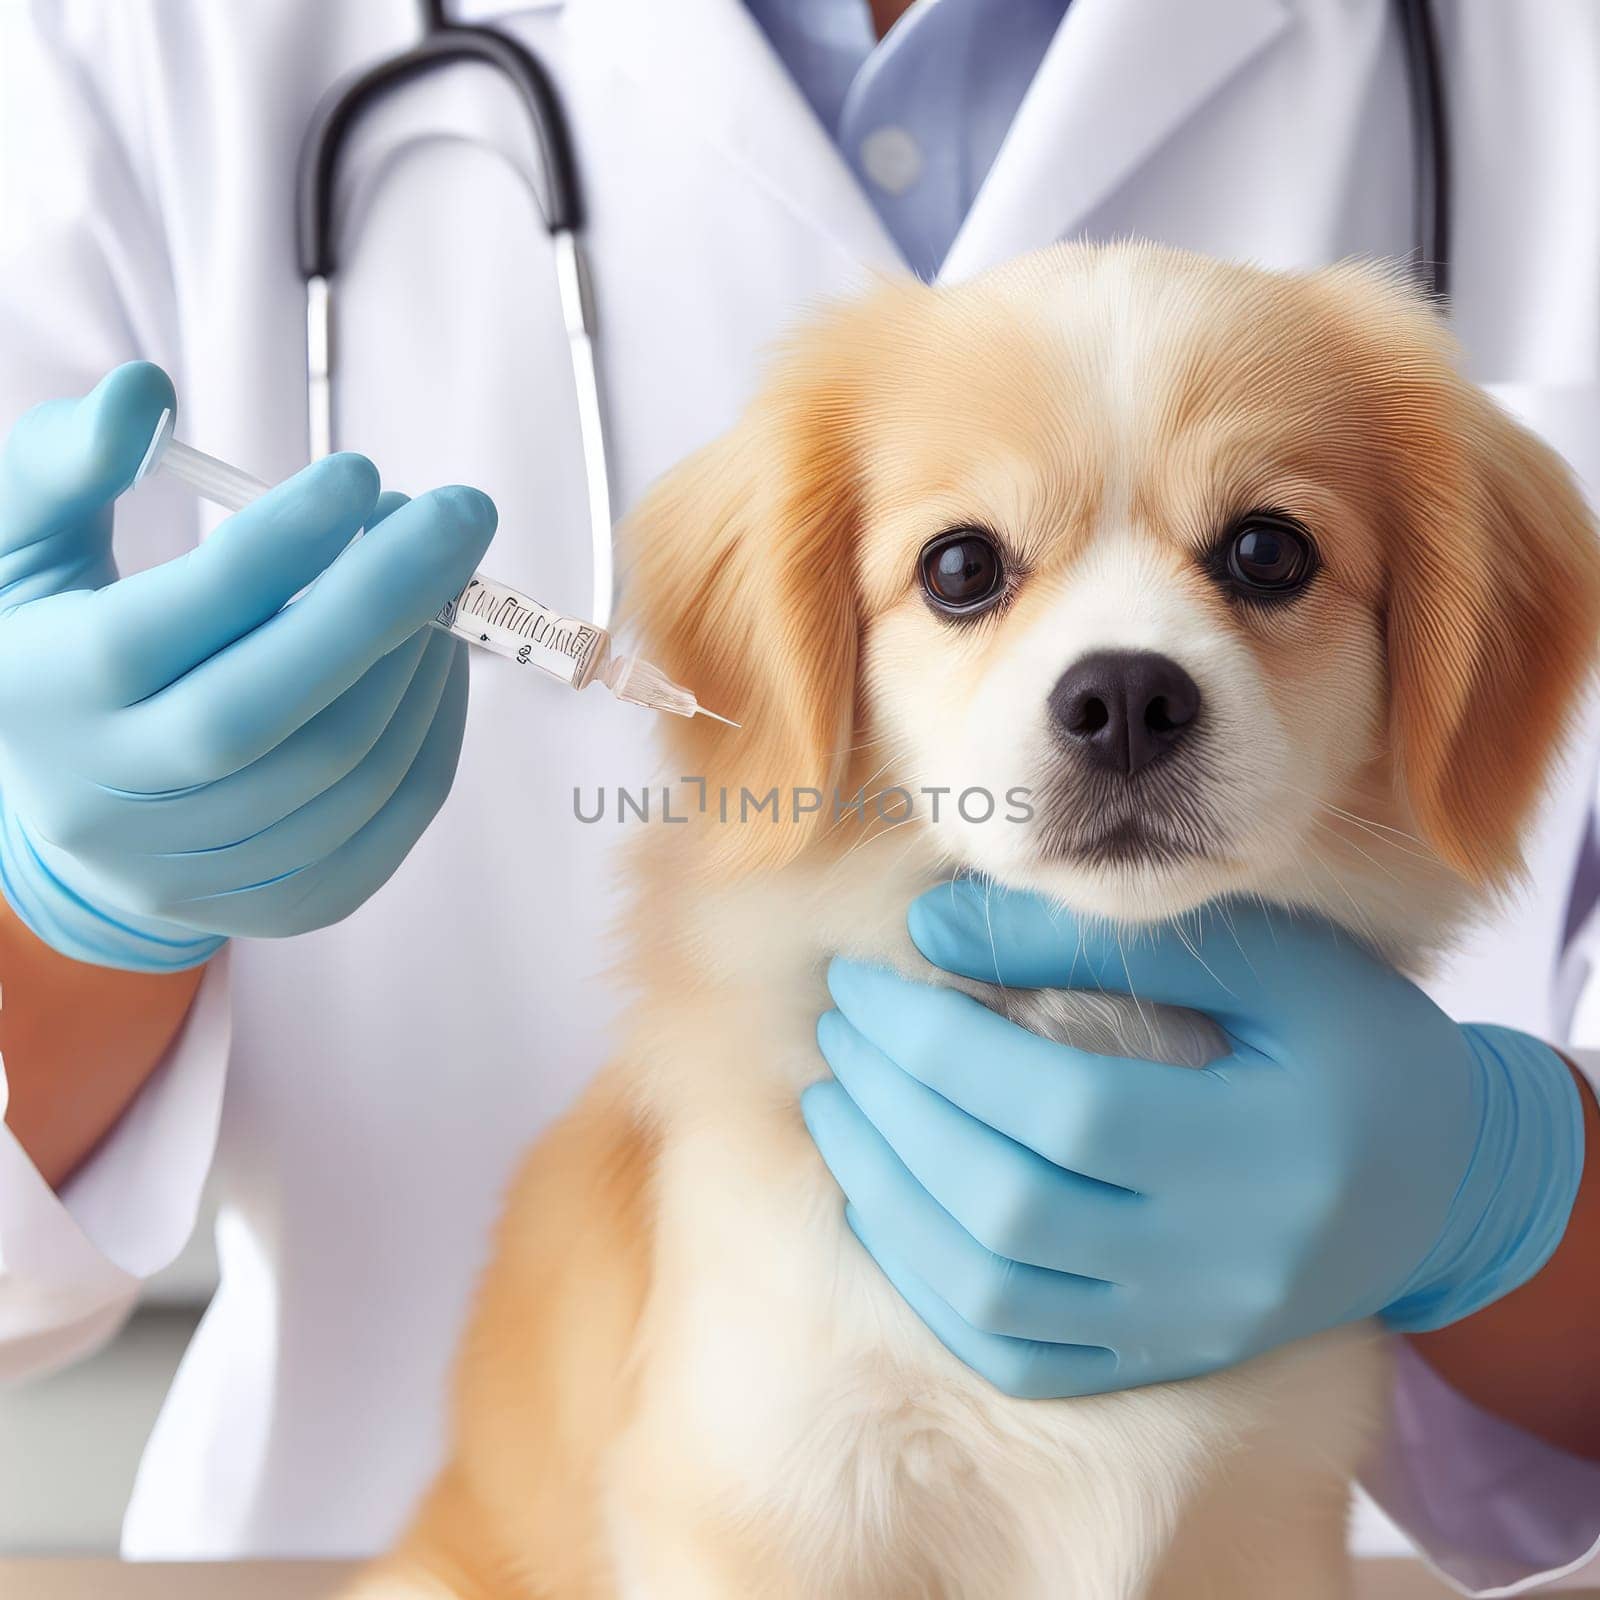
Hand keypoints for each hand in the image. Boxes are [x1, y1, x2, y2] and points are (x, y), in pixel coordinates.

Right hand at [0, 363, 496, 970]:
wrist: (68, 811)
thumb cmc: (53, 646)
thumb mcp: (20, 547)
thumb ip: (65, 463)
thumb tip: (146, 391)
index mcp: (49, 695)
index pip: (184, 619)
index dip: (284, 542)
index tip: (364, 473)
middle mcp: (118, 800)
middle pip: (275, 710)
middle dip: (386, 599)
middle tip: (461, 512)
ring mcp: (201, 868)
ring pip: (347, 768)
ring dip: (421, 659)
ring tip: (447, 576)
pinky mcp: (280, 905)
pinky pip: (391, 818)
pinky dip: (438, 729)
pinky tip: (442, 656)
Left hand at [803, 882, 1583, 1397]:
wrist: (1444, 1182)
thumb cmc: (1359, 1044)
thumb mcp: (1275, 959)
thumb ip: (1111, 935)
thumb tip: (935, 925)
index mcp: (1263, 1146)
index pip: (1058, 1108)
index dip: (939, 1045)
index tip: (868, 982)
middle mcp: (1221, 1260)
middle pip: (1008, 1207)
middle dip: (894, 1110)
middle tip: (841, 1029)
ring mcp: (1186, 1325)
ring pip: (995, 1296)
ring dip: (889, 1199)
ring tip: (837, 1104)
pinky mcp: (1163, 1358)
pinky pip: (1021, 1355)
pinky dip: (931, 1287)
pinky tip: (886, 1208)